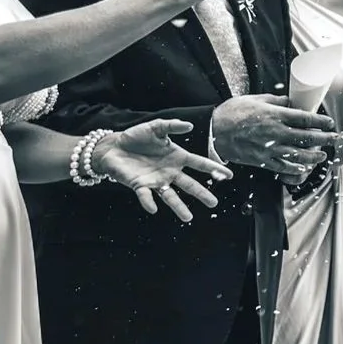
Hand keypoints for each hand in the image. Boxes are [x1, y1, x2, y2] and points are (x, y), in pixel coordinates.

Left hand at [94, 119, 232, 222]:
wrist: (113, 147)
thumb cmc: (136, 137)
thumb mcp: (156, 127)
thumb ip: (172, 126)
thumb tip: (190, 126)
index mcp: (177, 157)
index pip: (199, 164)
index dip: (214, 168)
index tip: (229, 175)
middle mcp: (169, 172)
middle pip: (189, 185)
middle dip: (201, 194)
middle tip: (213, 203)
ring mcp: (155, 180)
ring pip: (170, 196)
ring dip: (179, 207)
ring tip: (188, 218)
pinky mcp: (139, 186)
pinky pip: (146, 196)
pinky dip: (149, 202)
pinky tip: (153, 208)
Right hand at [210, 94, 341, 182]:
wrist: (212, 131)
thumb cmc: (232, 113)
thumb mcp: (256, 100)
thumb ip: (276, 101)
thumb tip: (292, 101)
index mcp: (274, 116)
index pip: (304, 118)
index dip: (320, 121)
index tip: (330, 122)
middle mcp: (275, 133)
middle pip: (306, 137)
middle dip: (324, 139)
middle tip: (334, 138)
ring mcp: (269, 149)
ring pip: (298, 156)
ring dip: (314, 156)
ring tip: (322, 155)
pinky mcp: (261, 161)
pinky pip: (283, 167)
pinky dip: (295, 168)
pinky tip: (304, 168)